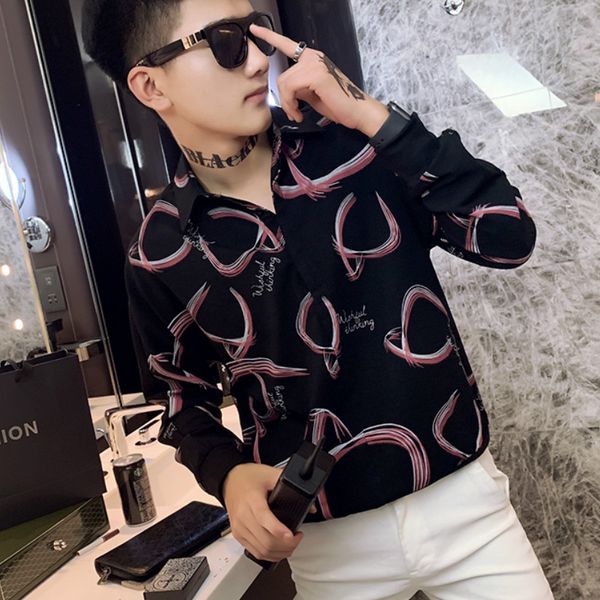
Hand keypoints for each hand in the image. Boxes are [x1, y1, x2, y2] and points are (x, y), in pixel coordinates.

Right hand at [222, 462, 316, 561]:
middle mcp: (243, 516)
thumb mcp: (270, 473)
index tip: (292, 534)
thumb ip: (291, 485)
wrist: (231, 480)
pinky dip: (270, 555)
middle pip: (265, 540)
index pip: (264, 519)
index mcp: (251, 499)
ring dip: (280, 552)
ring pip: (262, 550)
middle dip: (286, 544)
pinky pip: (255, 552)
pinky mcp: (238, 535)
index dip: (279, 530)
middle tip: (298, 538)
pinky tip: (279, 549)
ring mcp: (240, 528)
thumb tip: (310, 505)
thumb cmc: (249, 477)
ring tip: (291, 543)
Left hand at [249, 23, 389, 137]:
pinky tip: (300, 113)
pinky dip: (291, 104)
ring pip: (284, 83)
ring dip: (288, 104)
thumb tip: (286, 90)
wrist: (356, 111)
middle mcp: (312, 57)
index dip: (269, 37)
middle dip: (284, 99)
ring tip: (297, 115)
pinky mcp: (316, 74)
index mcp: (311, 59)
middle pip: (281, 76)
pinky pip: (291, 88)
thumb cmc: (337, 104)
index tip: (255, 29)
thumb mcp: (311, 93)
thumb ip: (298, 86)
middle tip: (293, 113)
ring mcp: (314, 64)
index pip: (287, 44)